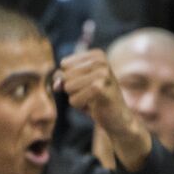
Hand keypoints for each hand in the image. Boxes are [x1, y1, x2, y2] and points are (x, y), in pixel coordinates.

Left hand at [57, 49, 150, 168]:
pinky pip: (74, 99)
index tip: (87, 85)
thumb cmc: (97, 99)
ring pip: (68, 87)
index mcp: (98, 55)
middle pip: (66, 76)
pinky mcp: (101, 91)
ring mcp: (103, 75)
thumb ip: (62, 79)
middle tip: (91, 94)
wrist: (117, 117)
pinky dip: (79, 106)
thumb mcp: (78, 84)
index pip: (65, 65)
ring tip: (92, 99)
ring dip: (76, 98)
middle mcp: (101, 61)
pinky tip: (94, 106)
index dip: (70, 79)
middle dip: (73, 90)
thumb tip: (55, 84)